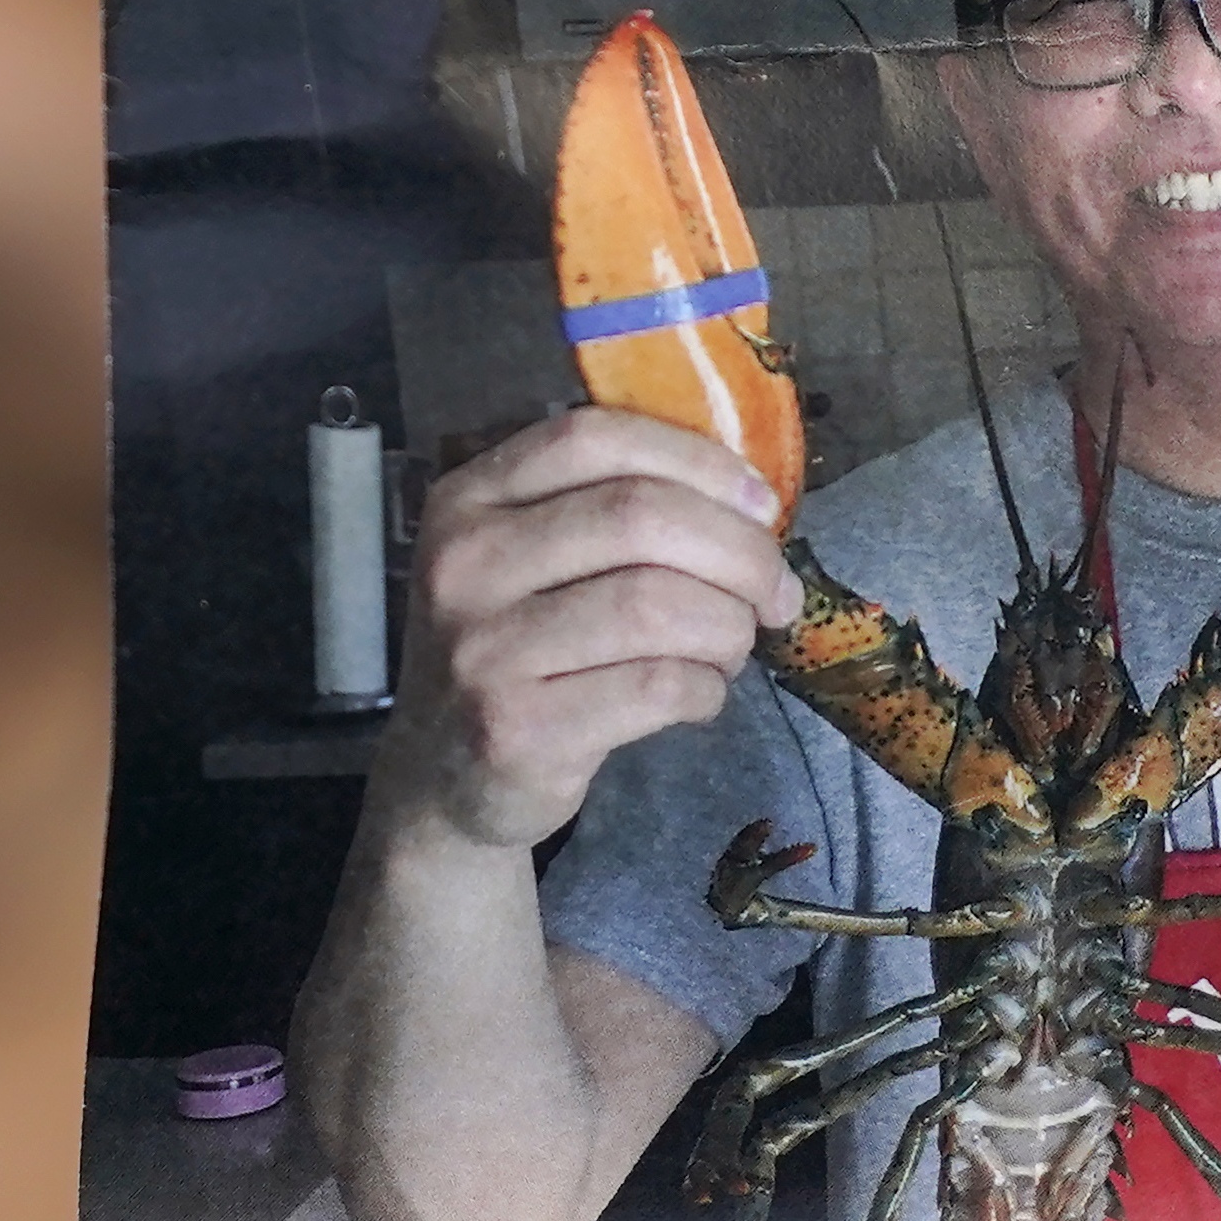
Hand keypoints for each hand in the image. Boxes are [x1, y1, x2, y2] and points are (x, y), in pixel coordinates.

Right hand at [378, 405, 794, 853]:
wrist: (444, 782)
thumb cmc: (516, 652)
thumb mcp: (528, 562)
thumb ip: (610, 510)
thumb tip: (750, 499)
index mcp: (470, 497)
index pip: (594, 438)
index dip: (698, 461)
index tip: (760, 504)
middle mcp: (465, 562)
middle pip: (639, 517)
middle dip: (739, 553)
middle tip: (776, 593)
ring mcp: (484, 649)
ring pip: (658, 605)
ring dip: (727, 628)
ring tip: (731, 647)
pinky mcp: (516, 729)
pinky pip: (656, 686)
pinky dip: (705, 688)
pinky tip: (699, 695)